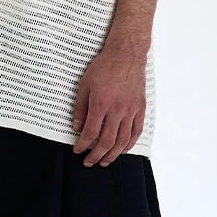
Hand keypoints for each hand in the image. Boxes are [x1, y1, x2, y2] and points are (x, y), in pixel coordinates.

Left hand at [71, 44, 146, 166]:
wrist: (126, 54)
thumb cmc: (104, 66)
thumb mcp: (85, 84)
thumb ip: (81, 107)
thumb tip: (77, 127)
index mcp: (101, 103)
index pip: (91, 132)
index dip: (83, 145)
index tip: (77, 150)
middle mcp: (117, 110)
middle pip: (106, 141)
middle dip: (96, 155)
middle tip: (88, 162)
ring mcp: (130, 110)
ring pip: (122, 141)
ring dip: (112, 155)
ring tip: (104, 162)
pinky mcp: (140, 109)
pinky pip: (136, 132)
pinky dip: (129, 145)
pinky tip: (122, 150)